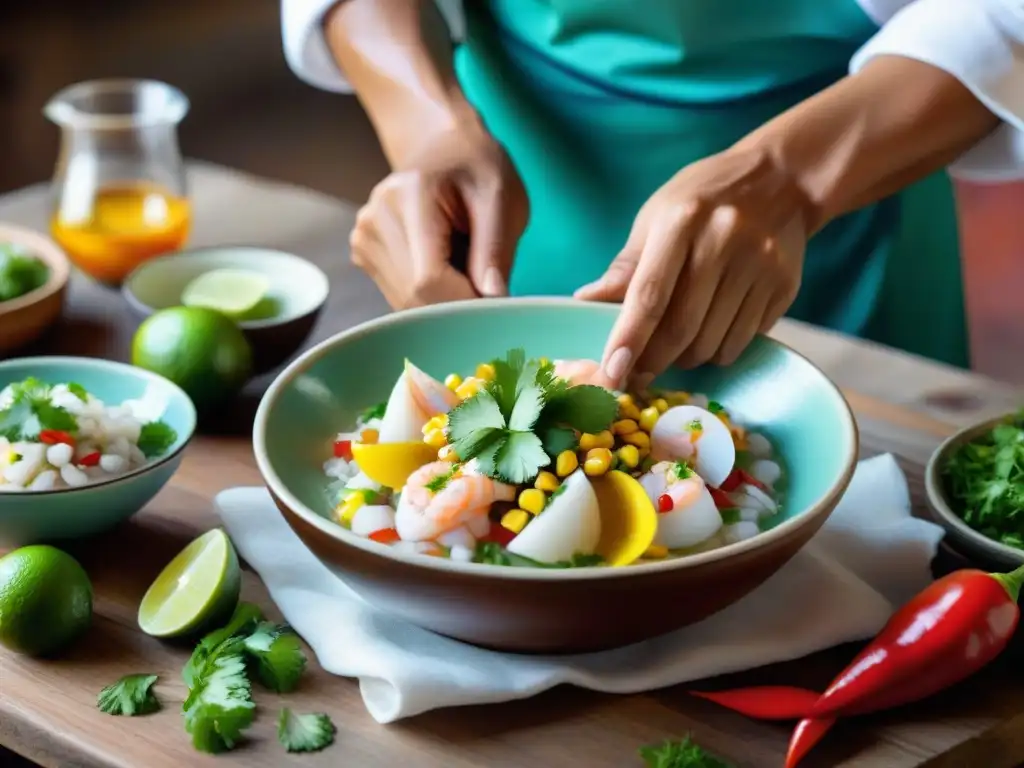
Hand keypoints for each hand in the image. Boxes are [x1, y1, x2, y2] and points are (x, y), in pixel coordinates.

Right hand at [350, 121, 528, 308]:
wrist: (441, 144)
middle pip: (415, 297)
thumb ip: (496, 249)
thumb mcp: (502, 197)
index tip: (496, 305)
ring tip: (463, 264)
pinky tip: (443, 264)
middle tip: (487, 287)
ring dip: (443, 300)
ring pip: (406, 303)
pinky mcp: (364, 252)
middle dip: (457, 305)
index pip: (429, 279)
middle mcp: (376, 219)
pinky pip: (400, 296)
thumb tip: (492, 300)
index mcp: (411, 196)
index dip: (465, 303)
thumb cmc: (477, 167)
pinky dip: (429, 295)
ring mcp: (364, 236)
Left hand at [575, 146, 811, 387]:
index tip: (612, 372)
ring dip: (687, 359)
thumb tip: (587, 301)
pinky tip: (711, 335)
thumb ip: (626, 264)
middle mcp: (725, 241)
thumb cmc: (704, 198)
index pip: (650, 294)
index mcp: (683, 220)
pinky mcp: (784, 285)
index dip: (629, 339)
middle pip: (682, 327)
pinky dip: (720, 350)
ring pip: (714, 342)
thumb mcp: (658, 216)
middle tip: (637, 374)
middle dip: (654, 361)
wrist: (782, 179)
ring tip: (676, 348)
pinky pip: (744, 339)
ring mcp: (760, 265)